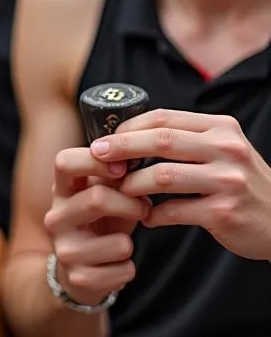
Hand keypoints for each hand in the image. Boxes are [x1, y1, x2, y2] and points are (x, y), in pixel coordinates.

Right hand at [44, 145, 148, 305]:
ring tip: (120, 245)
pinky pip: (124, 270)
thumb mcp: (105, 195)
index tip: (122, 169)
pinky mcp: (78, 278)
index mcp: (61, 191)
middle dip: (131, 205)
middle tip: (143, 209)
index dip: (96, 160)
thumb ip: (116, 178)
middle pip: (97, 199)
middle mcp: (55, 217)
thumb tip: (137, 157)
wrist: (80, 272)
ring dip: (129, 243)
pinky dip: (127, 268)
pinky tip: (114, 266)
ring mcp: (64, 249)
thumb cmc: (100, 223)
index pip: (64, 161)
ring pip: (119, 243)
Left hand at [91, 109, 270, 261]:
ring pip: (162, 176)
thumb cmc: (240, 183)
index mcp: (221, 128)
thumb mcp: (222, 150)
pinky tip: (145, 218)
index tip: (103, 139)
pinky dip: (152, 215)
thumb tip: (126, 135)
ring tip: (119, 192)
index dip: (128, 127)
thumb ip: (185, 139)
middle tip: (96, 156)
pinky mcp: (224, 212)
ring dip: (132, 185)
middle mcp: (227, 149)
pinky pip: (173, 211)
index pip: (163, 118)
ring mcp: (228, 181)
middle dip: (121, 148)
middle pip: (160, 140)